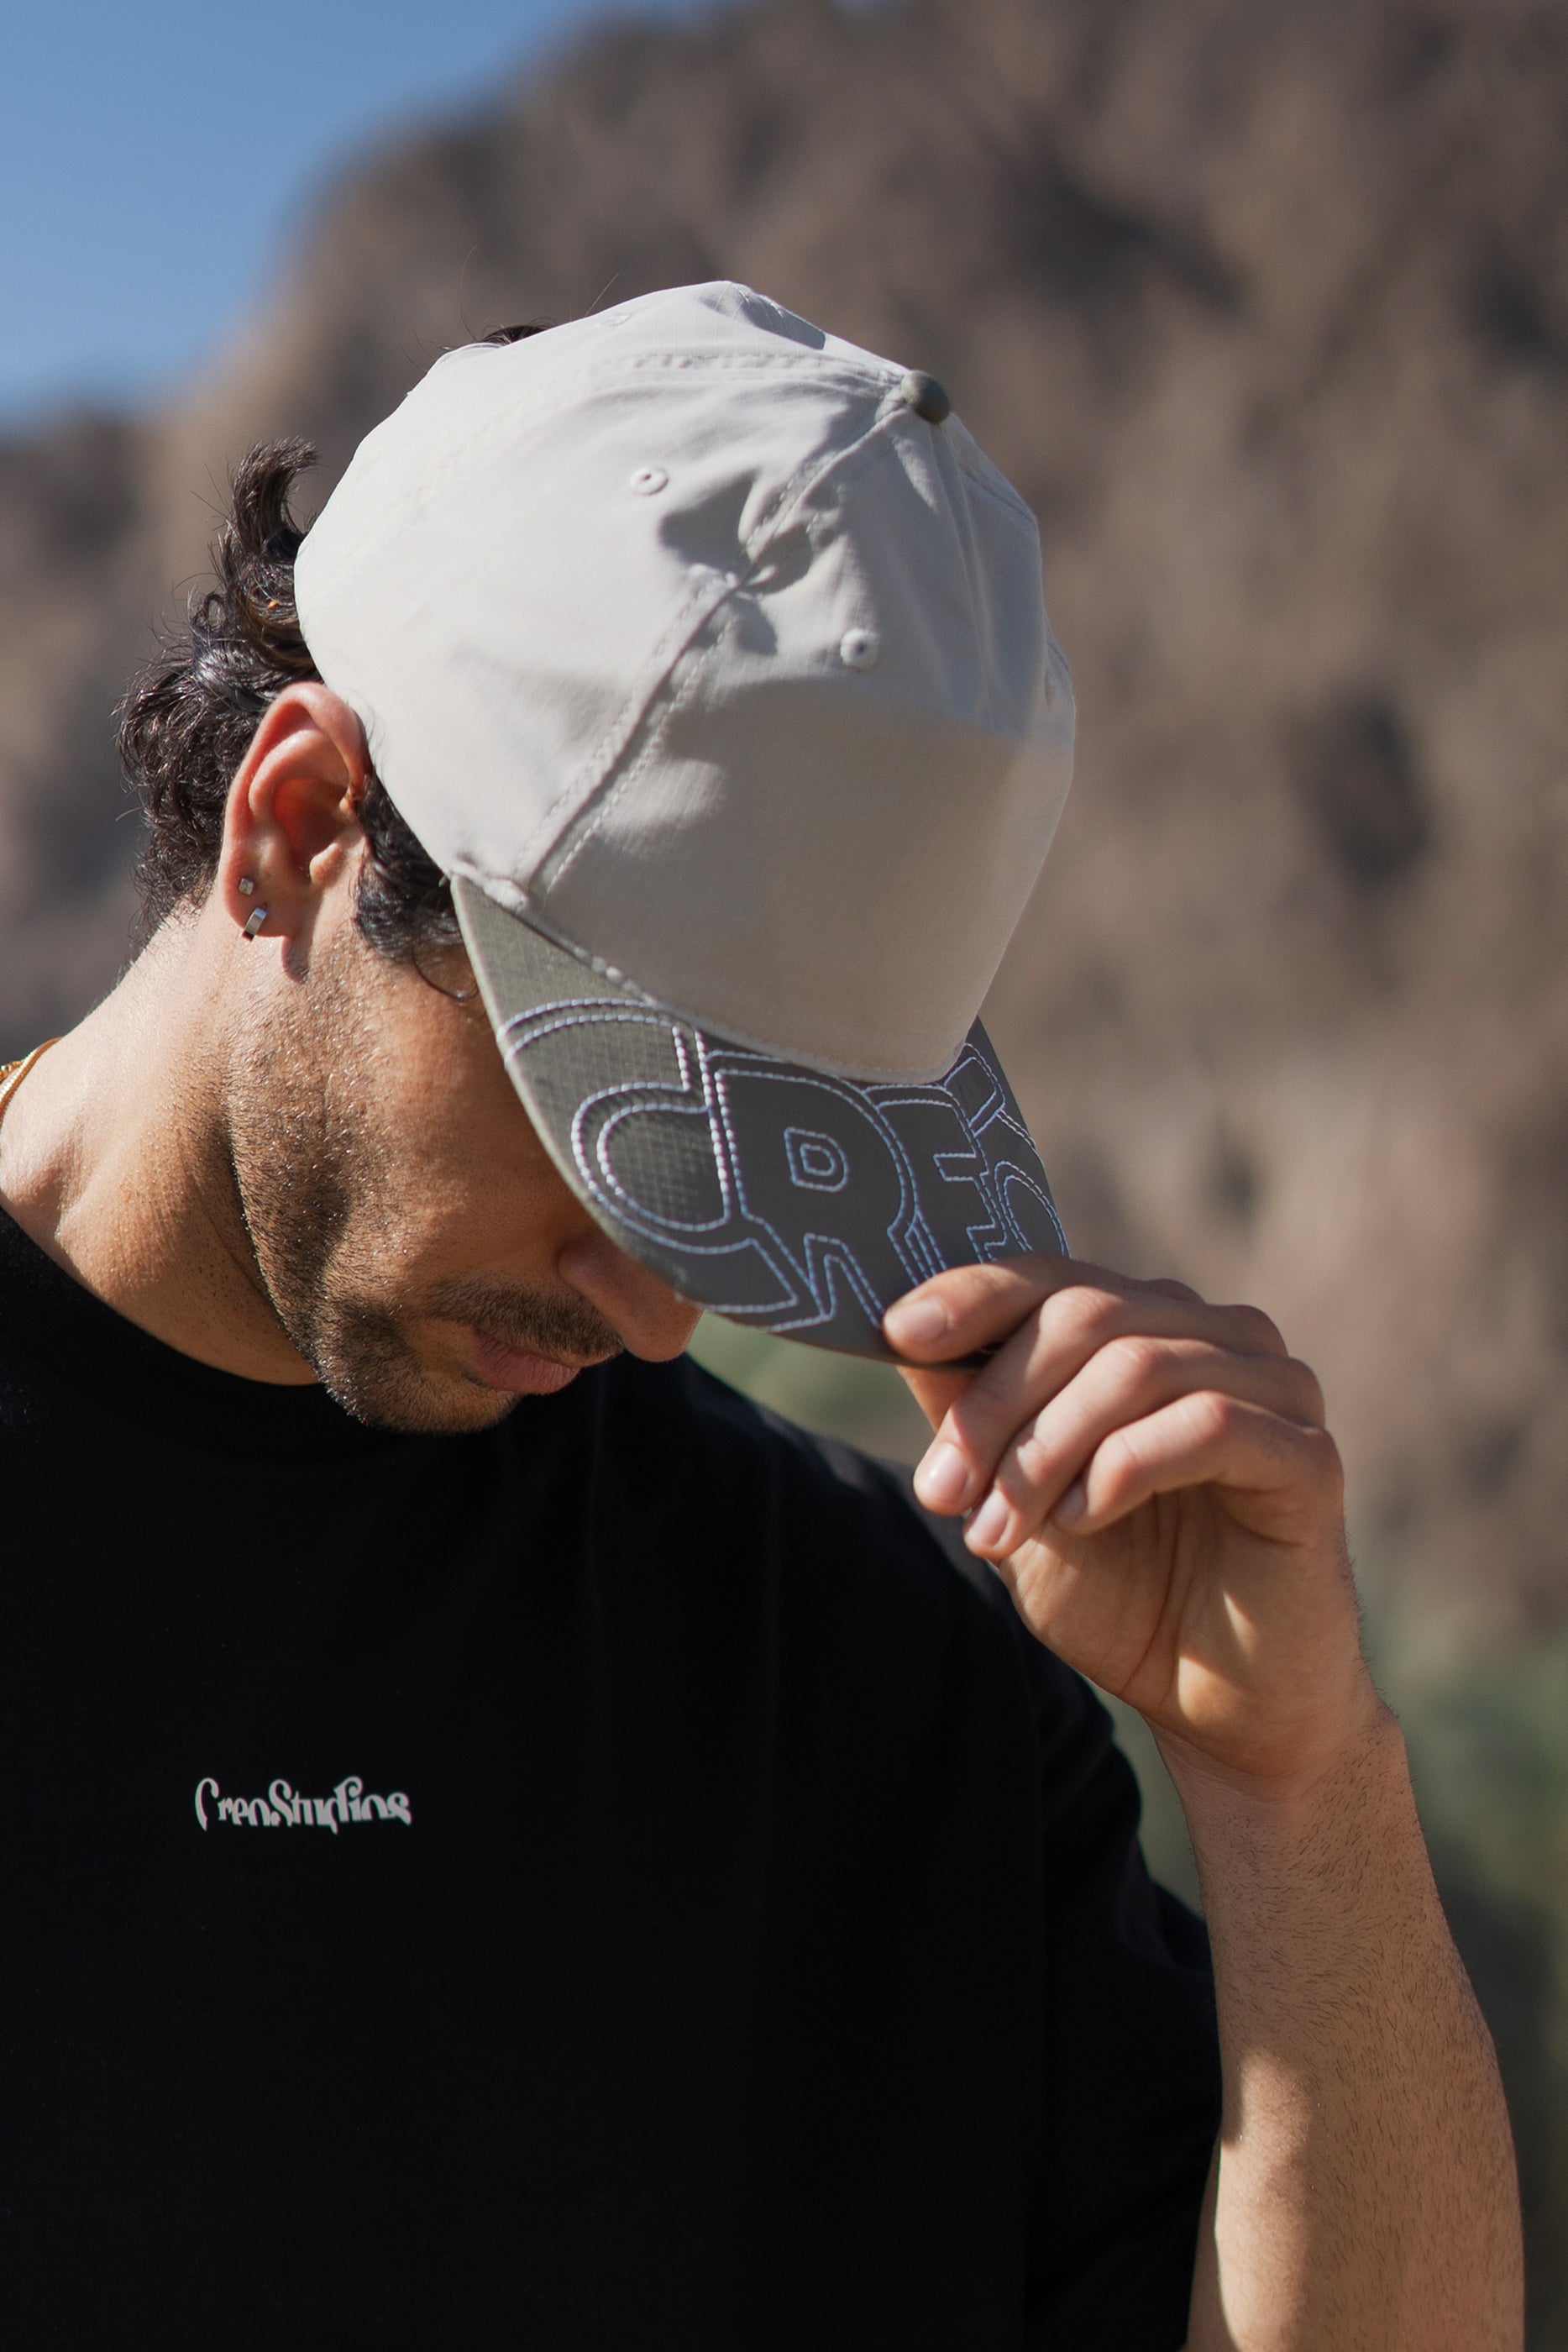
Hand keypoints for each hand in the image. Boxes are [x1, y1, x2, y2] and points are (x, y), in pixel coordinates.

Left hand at [884, 1256, 1379, 1797]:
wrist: (1223, 1707)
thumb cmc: (1125, 1592)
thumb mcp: (1019, 1496)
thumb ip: (974, 1414)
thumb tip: (899, 1334)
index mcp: (1150, 1327)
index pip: (1054, 1276)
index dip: (973, 1295)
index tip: (898, 1334)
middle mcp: (1218, 1337)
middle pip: (1086, 1315)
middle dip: (995, 1404)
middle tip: (942, 1491)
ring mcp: (1276, 1388)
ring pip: (1137, 1367)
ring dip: (1046, 1451)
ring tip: (1001, 1532)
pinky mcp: (1309, 1455)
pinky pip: (1205, 1424)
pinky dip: (1121, 1469)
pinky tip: (1082, 1522)